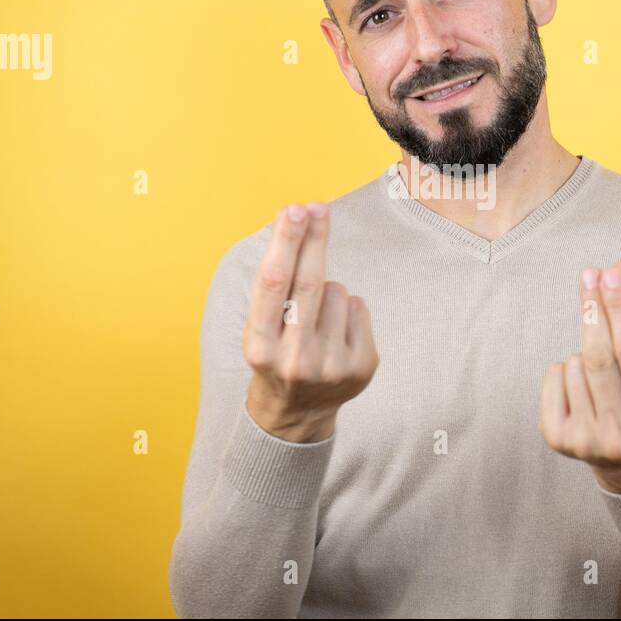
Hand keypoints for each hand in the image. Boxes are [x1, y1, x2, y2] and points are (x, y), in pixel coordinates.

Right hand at [242, 202, 378, 441]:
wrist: (295, 413)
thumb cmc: (275, 353)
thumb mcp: (259, 328)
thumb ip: (275, 285)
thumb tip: (298, 219)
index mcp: (260, 347)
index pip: (274, 284)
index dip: (285, 243)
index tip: (293, 210)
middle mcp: (295, 359)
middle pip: (310, 282)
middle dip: (313, 239)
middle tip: (316, 208)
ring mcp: (331, 366)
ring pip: (338, 291)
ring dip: (328, 289)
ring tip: (315, 319)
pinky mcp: (361, 367)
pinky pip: (359, 307)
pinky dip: (347, 309)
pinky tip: (335, 332)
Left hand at [539, 263, 620, 493]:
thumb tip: (617, 271)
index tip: (612, 274)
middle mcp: (619, 435)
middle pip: (598, 358)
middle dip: (594, 310)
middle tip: (590, 274)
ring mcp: (586, 441)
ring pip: (575, 365)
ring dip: (584, 351)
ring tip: (602, 371)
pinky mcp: (559, 441)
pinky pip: (553, 379)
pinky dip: (564, 370)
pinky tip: (582, 385)